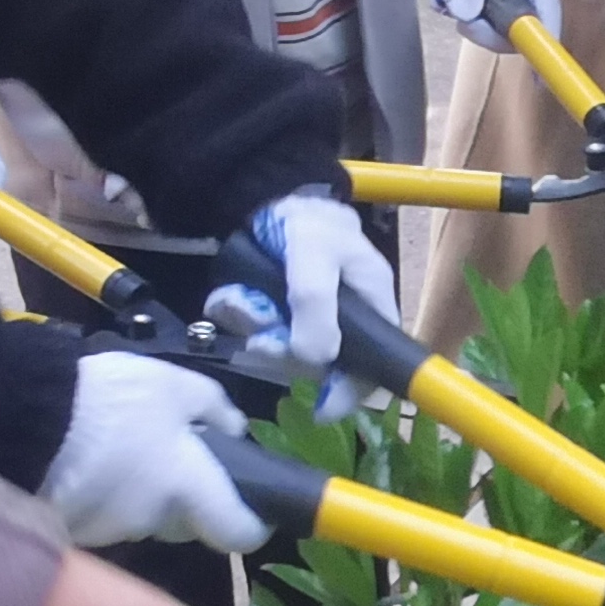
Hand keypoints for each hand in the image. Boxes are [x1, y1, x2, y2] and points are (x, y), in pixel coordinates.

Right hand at [37, 351, 261, 552]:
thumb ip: (213, 407)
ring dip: (140, 493)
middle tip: (166, 454)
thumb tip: (236, 431)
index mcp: (189, 488)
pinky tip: (86, 463)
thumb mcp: (171, 384)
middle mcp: (156, 521)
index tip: (248, 505)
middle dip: (186, 496)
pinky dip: (104, 496)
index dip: (250, 523)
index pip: (238, 534)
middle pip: (187, 522)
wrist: (23, 418)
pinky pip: (104, 518)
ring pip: (143, 519)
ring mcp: (112, 530)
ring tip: (116, 449)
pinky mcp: (77, 531)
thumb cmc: (109, 400)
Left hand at [250, 189, 397, 378]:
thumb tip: (317, 358)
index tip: (322, 408)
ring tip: (242, 305)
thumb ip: (315, 302)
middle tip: (259, 341)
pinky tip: (232, 299)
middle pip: (317, 365)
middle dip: (282, 353)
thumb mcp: (315, 253)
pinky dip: (239, 319)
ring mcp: (306, 320)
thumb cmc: (307, 222)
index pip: (373, 367)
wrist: (267, 197)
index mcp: (371, 308)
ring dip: (255, 332)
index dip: (350, 392)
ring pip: (281, 350)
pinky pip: (254, 333)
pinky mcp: (276, 315)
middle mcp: (342, 322)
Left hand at [438, 0, 559, 54]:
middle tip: (452, 6)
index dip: (543, 58)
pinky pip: (482, 28)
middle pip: (510, 43)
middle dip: (478, 30)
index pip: (548, 34)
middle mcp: (534, 15)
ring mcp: (517, 20)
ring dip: (465, 20)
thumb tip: (462, 15)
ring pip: (491, 36)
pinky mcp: (501, 19)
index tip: (536, 80)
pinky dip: (462, 16)